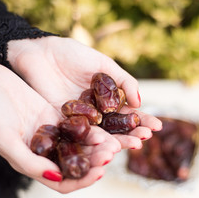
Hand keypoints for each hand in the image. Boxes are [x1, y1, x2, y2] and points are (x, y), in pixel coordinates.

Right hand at [0, 59, 119, 193]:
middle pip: (76, 163)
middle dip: (95, 161)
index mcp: (32, 163)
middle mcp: (45, 151)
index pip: (63, 182)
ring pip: (80, 145)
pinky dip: (92, 128)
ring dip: (98, 145)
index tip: (99, 173)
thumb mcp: (5, 140)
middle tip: (112, 154)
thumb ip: (29, 162)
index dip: (82, 180)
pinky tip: (106, 126)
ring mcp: (52, 134)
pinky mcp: (56, 117)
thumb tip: (58, 178)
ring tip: (114, 142)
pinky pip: (78, 125)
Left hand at [7, 36, 161, 148]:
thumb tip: (140, 102)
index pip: (128, 114)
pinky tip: (107, 145)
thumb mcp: (103, 64)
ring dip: (118, 141)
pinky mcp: (63, 123)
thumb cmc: (73, 54)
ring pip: (101, 135)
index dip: (143, 120)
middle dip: (133, 134)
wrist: (41, 52)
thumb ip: (123, 81)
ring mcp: (80, 120)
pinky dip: (94, 141)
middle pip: (117, 129)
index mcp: (107, 100)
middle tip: (145, 139)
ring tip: (133, 145)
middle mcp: (96, 113)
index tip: (157, 126)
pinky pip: (80, 135)